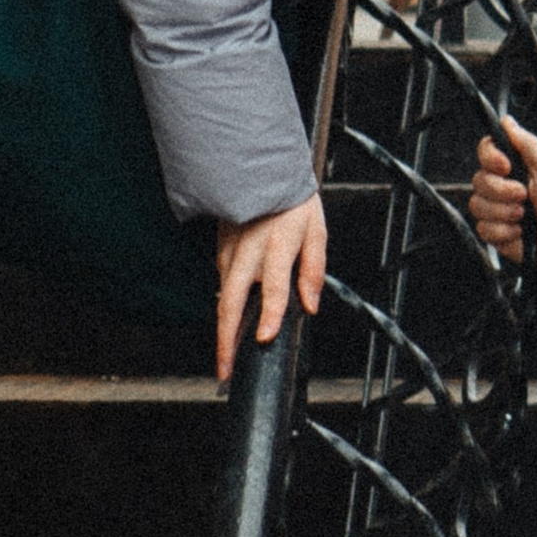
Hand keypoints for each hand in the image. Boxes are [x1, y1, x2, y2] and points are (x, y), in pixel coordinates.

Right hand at [215, 192, 327, 381]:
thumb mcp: (316, 229)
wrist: (261, 167)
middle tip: (226, 369)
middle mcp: (250, 250)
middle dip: (226, 339)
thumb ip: (313, 270)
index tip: (264, 338)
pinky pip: (221, 281)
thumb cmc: (293, 199)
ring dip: (222, 328)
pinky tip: (227, 323)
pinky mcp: (221, 247)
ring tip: (226, 358)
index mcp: (278, 245)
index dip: (270, 314)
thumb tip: (311, 306)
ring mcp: (231, 250)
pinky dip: (224, 305)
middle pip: (232, 301)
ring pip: (222, 295)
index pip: (273, 286)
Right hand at [467, 116, 536, 271]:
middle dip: (502, 191)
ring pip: (477, 205)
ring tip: (525, 216)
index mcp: (514, 167)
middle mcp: (501, 186)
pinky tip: (521, 233)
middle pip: (478, 180)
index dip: (490, 158)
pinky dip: (504, 232)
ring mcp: (496, 210)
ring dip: (504, 212)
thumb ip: (526, 143)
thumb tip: (507, 121)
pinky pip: (483, 228)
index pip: (485, 151)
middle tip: (525, 196)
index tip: (506, 167)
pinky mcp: (494, 233)